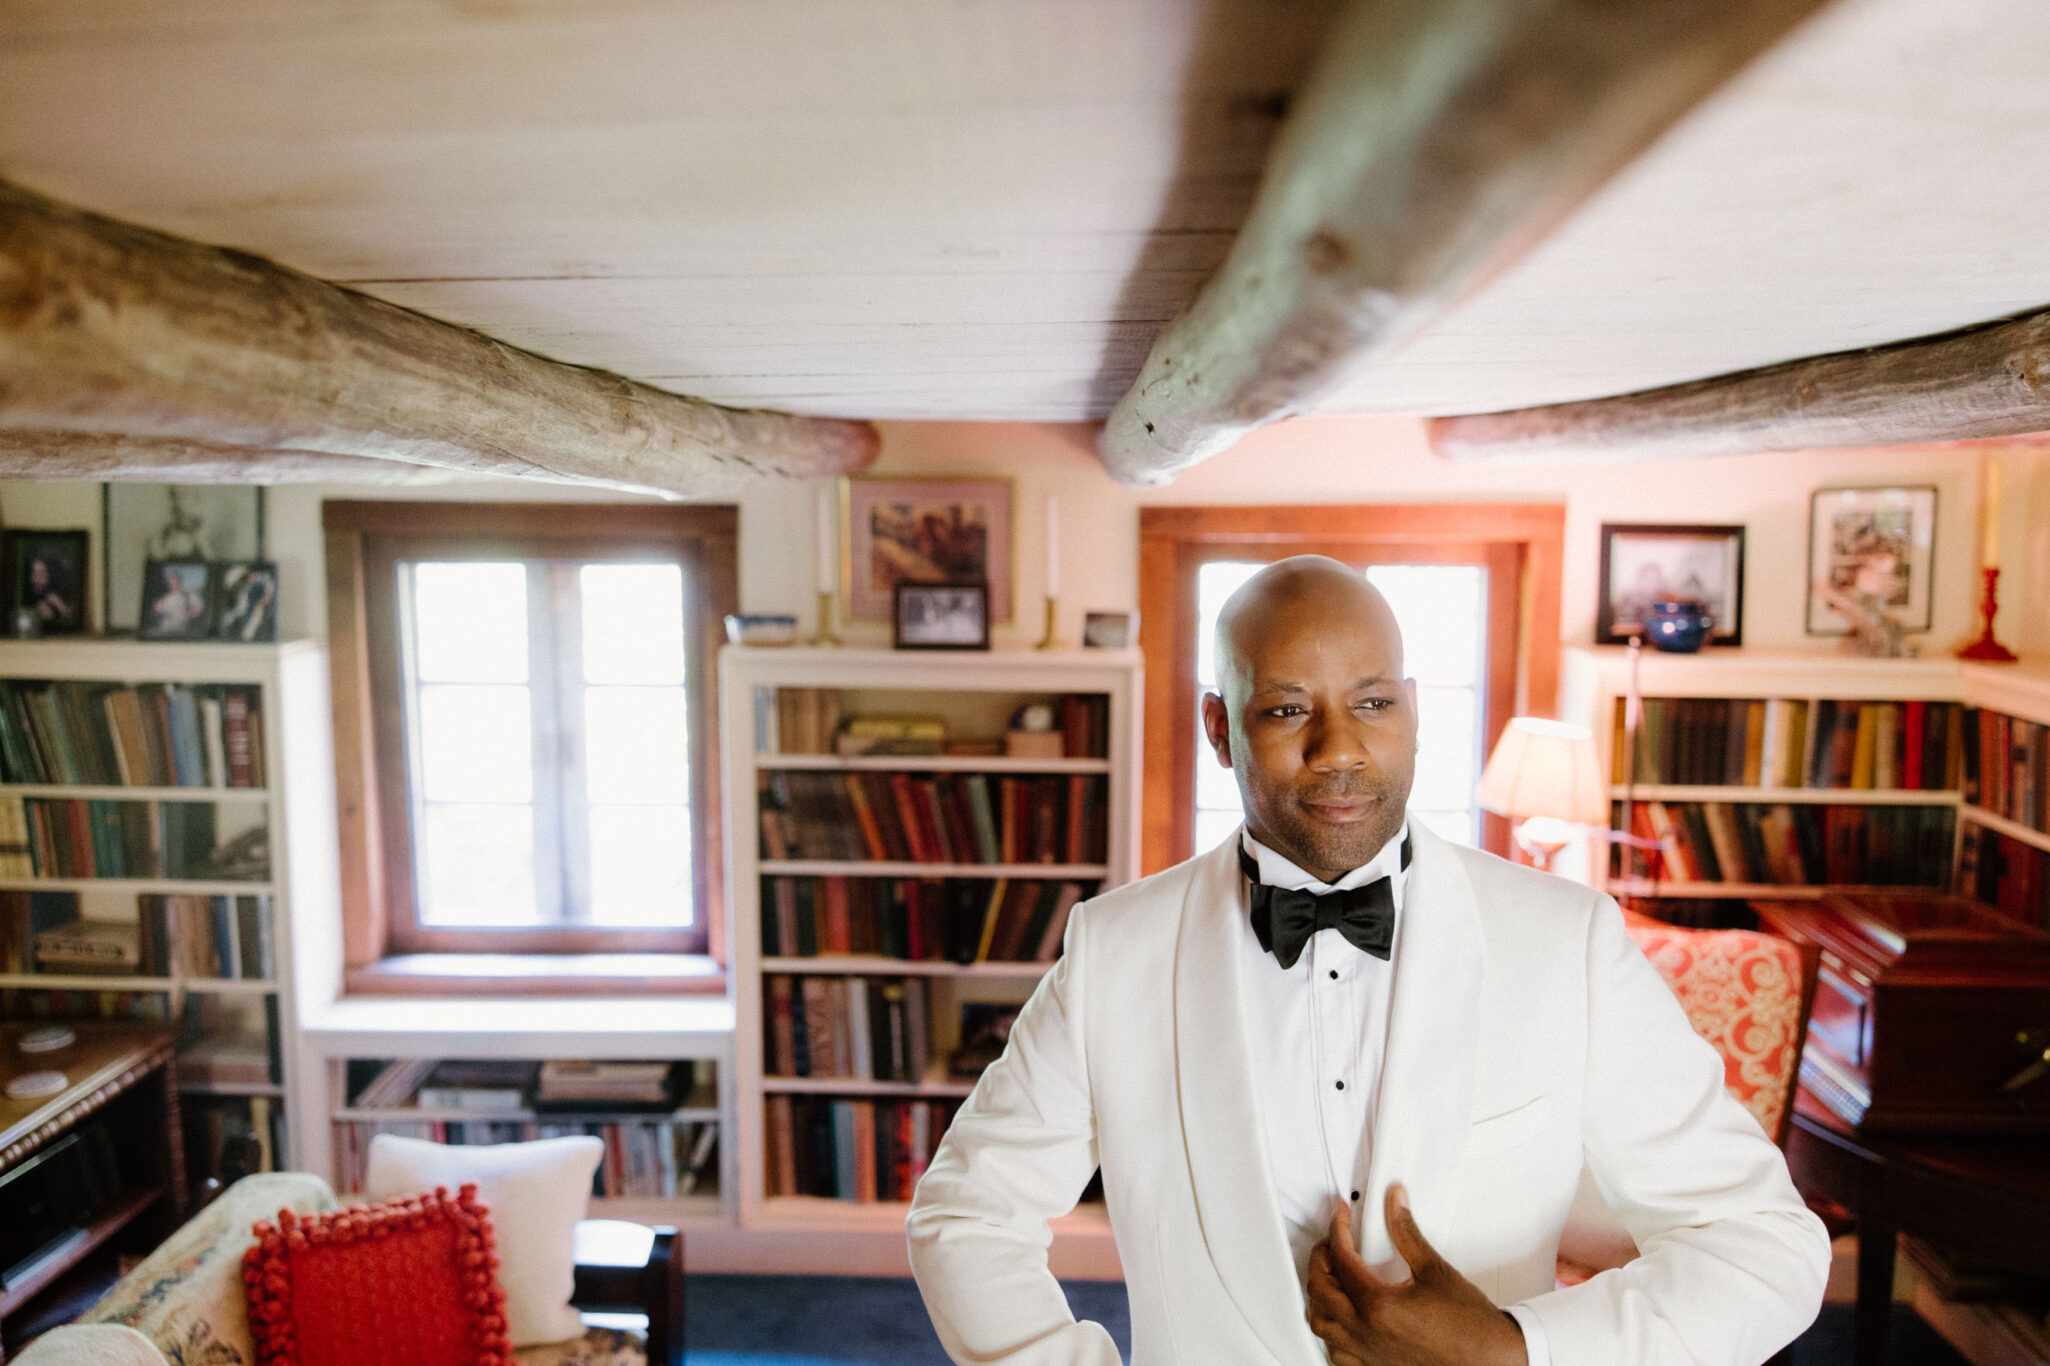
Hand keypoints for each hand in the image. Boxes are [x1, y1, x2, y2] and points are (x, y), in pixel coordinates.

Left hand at [1306, 1185, 1528, 1365]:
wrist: (1489, 1361)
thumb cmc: (1469, 1326)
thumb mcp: (1435, 1270)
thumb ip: (1407, 1231)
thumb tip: (1395, 1202)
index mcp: (1378, 1305)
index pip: (1341, 1258)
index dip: (1338, 1230)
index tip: (1343, 1217)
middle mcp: (1365, 1332)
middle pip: (1319, 1289)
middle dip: (1321, 1258)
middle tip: (1333, 1241)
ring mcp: (1367, 1354)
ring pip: (1321, 1323)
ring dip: (1320, 1296)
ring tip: (1333, 1276)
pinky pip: (1335, 1352)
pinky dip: (1331, 1331)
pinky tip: (1342, 1317)